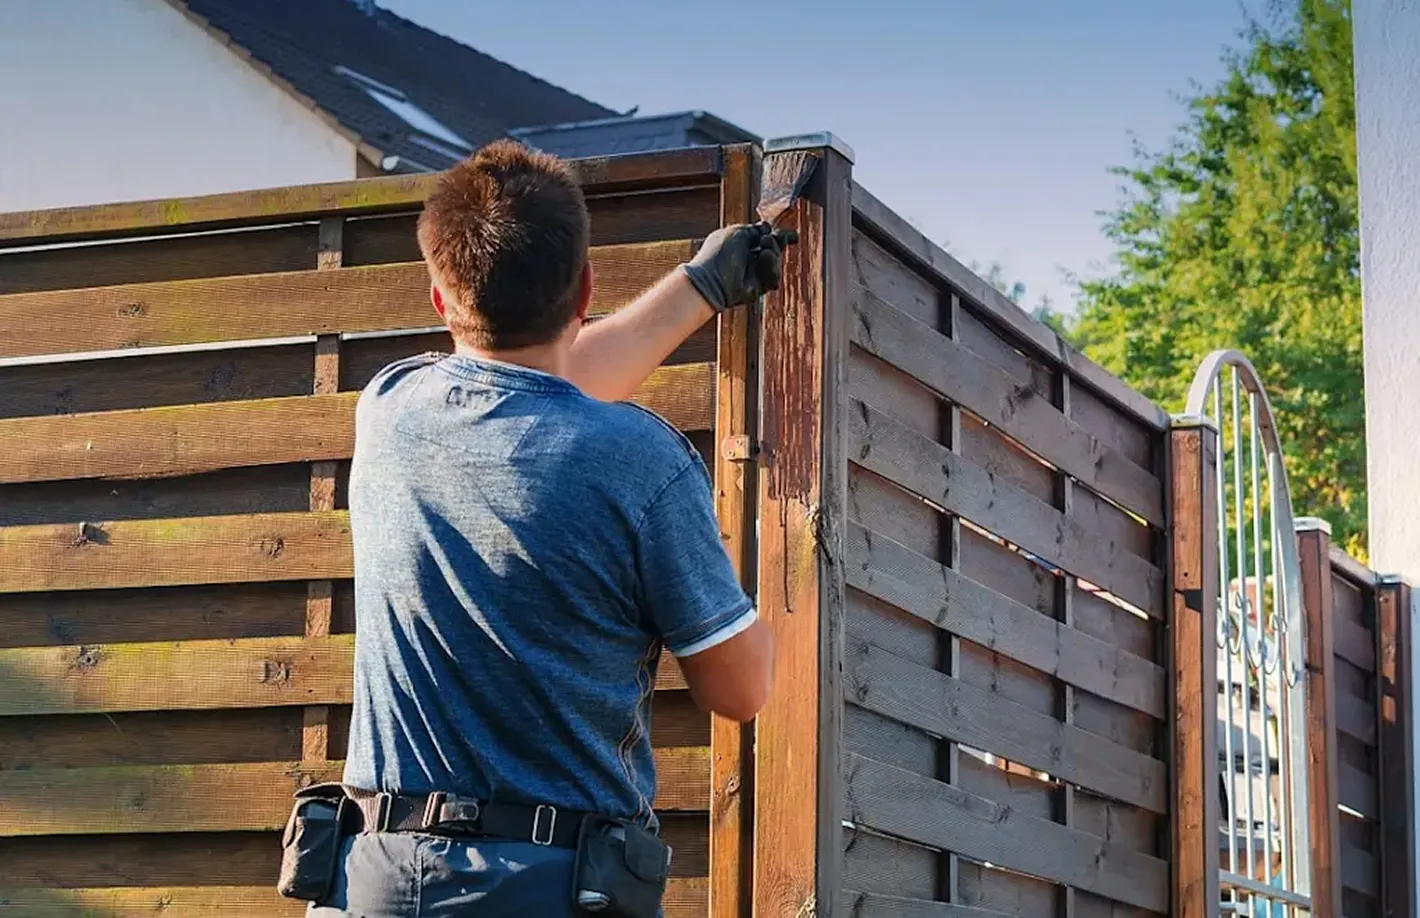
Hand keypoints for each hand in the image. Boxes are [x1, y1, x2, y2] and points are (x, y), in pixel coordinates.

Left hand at [680, 222, 798, 311]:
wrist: (712, 279)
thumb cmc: (720, 253)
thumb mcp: (739, 232)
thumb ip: (756, 230)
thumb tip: (768, 227)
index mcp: (741, 243)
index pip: (765, 238)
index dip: (780, 237)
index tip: (794, 236)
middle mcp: (748, 258)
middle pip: (775, 249)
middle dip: (776, 242)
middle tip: (767, 240)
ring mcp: (754, 273)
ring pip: (776, 262)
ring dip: (774, 253)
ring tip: (764, 251)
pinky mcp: (758, 288)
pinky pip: (773, 278)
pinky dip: (772, 268)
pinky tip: (765, 259)